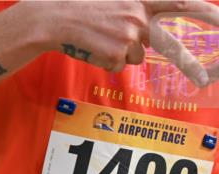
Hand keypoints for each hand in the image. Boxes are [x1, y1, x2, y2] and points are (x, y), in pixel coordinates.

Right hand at [39, 1, 215, 85]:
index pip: (178, 2)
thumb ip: (134, 11)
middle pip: (168, 45)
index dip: (202, 10)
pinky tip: (93, 48)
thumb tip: (148, 35)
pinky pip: (118, 66)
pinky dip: (105, 61)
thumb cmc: (81, 9)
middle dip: (188, 64)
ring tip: (100, 41)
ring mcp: (129, 35)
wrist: (55, 18)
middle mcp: (139, 17)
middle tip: (205, 79)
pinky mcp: (116, 53)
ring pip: (135, 57)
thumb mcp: (113, 2)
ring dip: (120, 54)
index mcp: (140, 0)